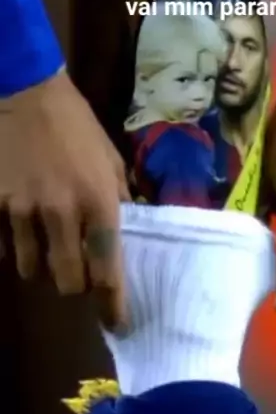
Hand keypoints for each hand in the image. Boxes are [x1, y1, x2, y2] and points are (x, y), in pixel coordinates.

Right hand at [0, 70, 129, 328]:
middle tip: (78, 272)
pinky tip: (20, 230)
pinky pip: (3, 248)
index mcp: (98, 201)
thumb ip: (119, 200)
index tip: (116, 322)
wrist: (24, 91)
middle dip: (75, 285)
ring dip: (43, 267)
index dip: (112, 304)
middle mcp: (61, 213)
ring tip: (48, 247)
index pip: (107, 270)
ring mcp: (22, 210)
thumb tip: (126, 235)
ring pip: (31, 270)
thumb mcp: (110, 159)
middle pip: (67, 282)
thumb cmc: (76, 125)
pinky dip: (14, 248)